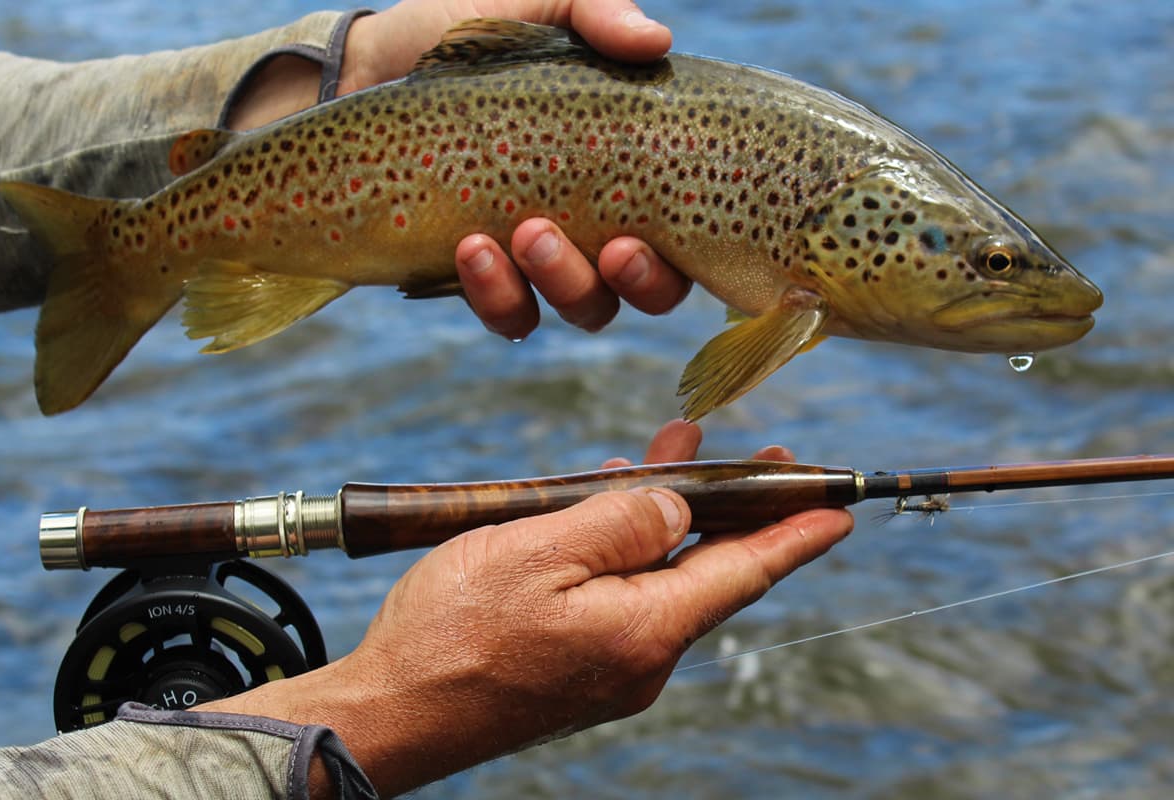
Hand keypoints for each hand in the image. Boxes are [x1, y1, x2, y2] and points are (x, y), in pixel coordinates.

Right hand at [202, 421, 852, 796]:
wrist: (391, 714)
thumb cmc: (453, 633)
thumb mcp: (540, 550)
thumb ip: (622, 522)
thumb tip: (680, 511)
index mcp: (646, 628)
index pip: (746, 570)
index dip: (796, 533)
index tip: (841, 507)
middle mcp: (643, 657)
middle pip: (709, 571)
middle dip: (734, 509)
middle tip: (763, 458)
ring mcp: (611, 668)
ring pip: (662, 578)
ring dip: (671, 519)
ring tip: (673, 459)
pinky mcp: (580, 669)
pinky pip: (624, 597)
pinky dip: (629, 549)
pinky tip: (607, 511)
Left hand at [350, 1, 689, 339]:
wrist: (366, 68)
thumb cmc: (462, 31)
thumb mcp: (533, 4)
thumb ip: (596, 13)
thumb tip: (656, 41)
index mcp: (626, 167)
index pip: (684, 232)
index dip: (682, 254)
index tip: (641, 233)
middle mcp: (598, 221)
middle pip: (650, 289)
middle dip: (637, 280)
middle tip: (608, 246)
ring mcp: (541, 257)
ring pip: (586, 307)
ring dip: (565, 282)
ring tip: (522, 232)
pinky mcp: (483, 278)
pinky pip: (512, 316)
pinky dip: (499, 296)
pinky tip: (469, 249)